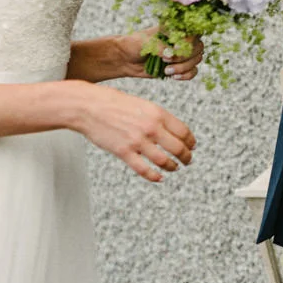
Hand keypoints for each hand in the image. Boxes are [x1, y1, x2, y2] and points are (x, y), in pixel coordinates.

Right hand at [67, 81, 195, 182]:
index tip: (192, 146)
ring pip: (163, 160)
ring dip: (173, 166)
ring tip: (175, 168)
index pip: (183, 131)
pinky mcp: (124, 152)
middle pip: (178, 147)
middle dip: (186, 156)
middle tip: (188, 160)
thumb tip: (172, 131)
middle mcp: (151, 127)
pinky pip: (143, 169)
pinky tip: (159, 178)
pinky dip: (154, 176)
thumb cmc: (115, 104)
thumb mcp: (143, 104)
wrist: (90, 106)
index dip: (190, 141)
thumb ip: (157, 117)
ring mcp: (137, 140)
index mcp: (158, 113)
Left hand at [118, 30, 203, 80]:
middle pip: (198, 47)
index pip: (193, 32)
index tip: (176, 49)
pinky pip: (193, 71)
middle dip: (184, 57)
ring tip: (166, 70)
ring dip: (183, 67)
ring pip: (197, 60)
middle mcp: (182, 39)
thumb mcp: (145, 42)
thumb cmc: (134, 44)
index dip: (189, 42)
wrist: (125, 59)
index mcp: (175, 28)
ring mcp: (182, 53)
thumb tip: (171, 54)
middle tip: (165, 60)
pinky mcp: (180, 66)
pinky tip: (174, 76)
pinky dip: (186, 75)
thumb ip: (159, 46)